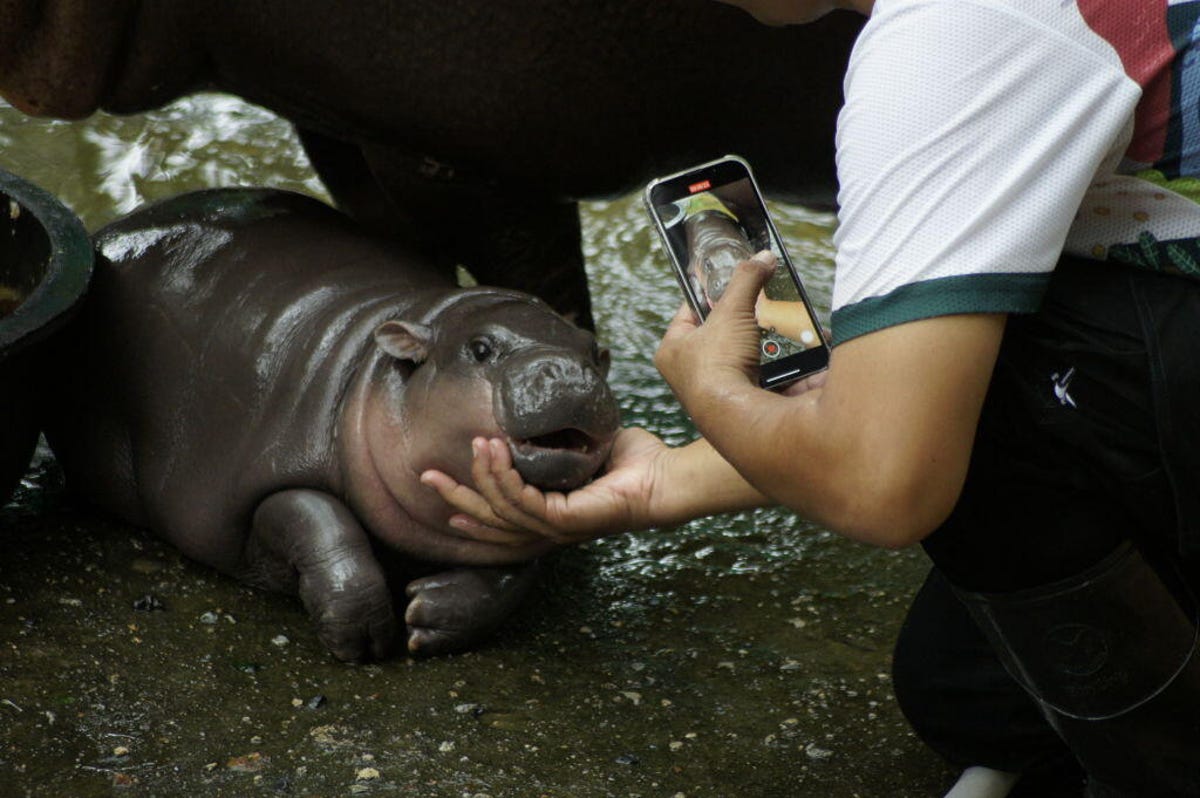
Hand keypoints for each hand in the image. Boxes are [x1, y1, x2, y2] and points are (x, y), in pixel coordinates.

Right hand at [420, 426, 671, 545]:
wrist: (665, 476)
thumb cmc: (633, 462)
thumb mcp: (584, 447)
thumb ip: (558, 440)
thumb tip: (538, 417)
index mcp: (550, 515)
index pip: (498, 518)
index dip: (467, 505)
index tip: (440, 484)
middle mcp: (549, 528)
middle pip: (490, 521)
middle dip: (456, 498)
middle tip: (426, 475)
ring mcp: (558, 528)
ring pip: (502, 508)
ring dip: (482, 475)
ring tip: (475, 444)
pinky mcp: (567, 521)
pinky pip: (524, 501)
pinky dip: (504, 477)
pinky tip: (495, 452)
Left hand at [656, 251, 775, 407]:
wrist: (734, 416)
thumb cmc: (716, 367)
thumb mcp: (731, 310)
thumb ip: (746, 280)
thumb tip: (761, 258)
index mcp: (672, 349)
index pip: (690, 311)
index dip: (710, 295)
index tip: (730, 283)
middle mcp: (689, 373)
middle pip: (722, 335)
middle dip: (748, 320)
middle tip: (763, 306)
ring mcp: (717, 390)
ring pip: (747, 355)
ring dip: (769, 342)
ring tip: (785, 326)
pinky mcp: (743, 404)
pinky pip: (766, 376)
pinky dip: (783, 364)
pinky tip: (798, 350)